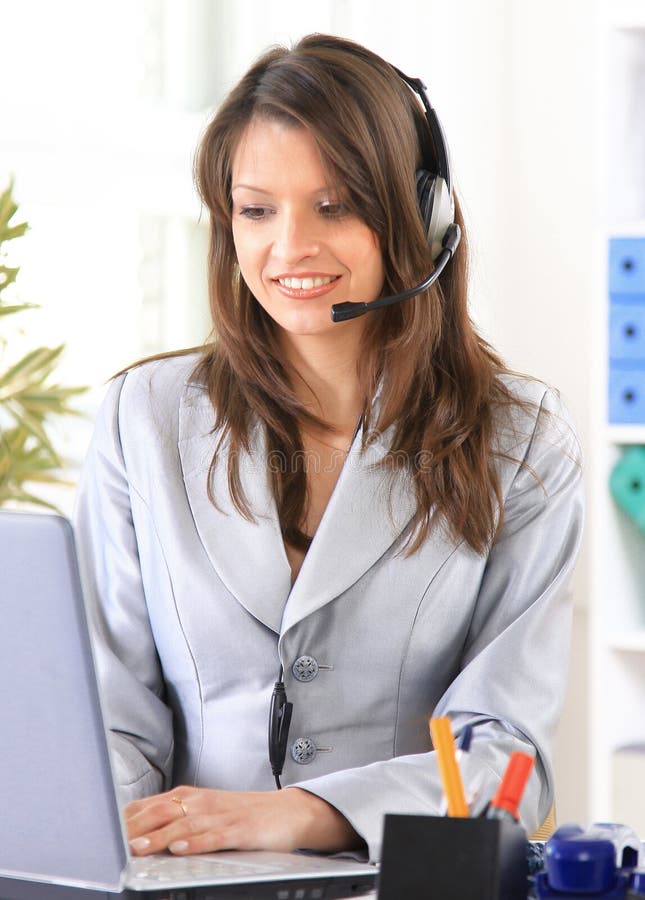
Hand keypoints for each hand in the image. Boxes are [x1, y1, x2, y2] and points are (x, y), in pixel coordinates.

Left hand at [124, 786, 362, 855]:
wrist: (286, 812)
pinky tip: (181, 849)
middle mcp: (201, 802)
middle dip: (134, 828)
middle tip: (110, 842)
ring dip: (158, 837)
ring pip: (183, 826)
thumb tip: (135, 831)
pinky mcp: (240, 830)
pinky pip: (214, 837)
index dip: (125, 819)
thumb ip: (173, 818)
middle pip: (161, 813)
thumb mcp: (204, 812)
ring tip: (137, 847)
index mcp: (189, 797)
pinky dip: (196, 842)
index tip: (100, 830)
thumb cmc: (241, 815)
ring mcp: (220, 815)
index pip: (149, 806)